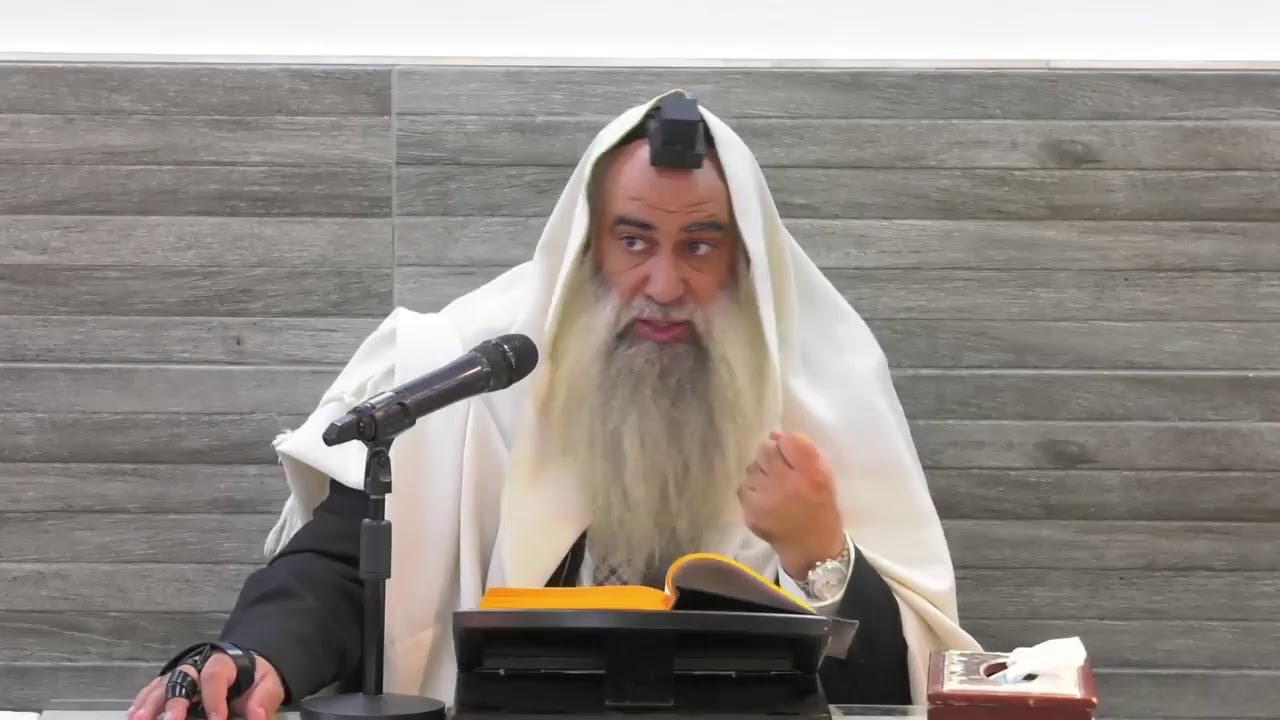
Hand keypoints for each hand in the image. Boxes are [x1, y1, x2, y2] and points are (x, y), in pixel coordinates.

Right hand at [128, 650, 284, 719]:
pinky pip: (153, 689)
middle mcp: (197, 665)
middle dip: (175, 702)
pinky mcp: (171, 681)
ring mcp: (181, 673)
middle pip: (182, 678)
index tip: (217, 719)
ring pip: (163, 684)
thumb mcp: (267, 686)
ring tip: (139, 719)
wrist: (245, 668)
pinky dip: (142, 702)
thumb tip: (258, 717)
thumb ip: (264, 701)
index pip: (215, 676)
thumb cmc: (254, 679)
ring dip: (150, 703)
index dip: (214, 698)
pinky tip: (134, 714)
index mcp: (224, 663)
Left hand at [739, 431, 844, 579]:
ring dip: (759, 475)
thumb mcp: (823, 475)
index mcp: (811, 473)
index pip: (788, 441)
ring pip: (751, 469)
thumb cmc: (820, 507)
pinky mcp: (751, 511)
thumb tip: (773, 434)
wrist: (812, 547)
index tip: (788, 457)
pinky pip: (743, 489)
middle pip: (764, 451)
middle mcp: (786, 482)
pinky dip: (752, 492)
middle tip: (779, 474)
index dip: (785, 446)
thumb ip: (802, 452)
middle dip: (770, 459)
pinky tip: (765, 502)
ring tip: (772, 490)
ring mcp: (765, 498)